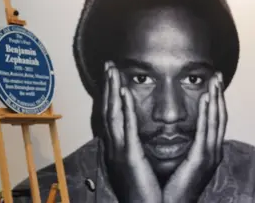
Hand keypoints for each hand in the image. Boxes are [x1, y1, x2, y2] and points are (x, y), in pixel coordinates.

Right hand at [101, 61, 161, 202]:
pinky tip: (123, 91)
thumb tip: (141, 135)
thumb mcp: (140, 166)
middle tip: (109, 65)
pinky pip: (125, 127)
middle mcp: (115, 147)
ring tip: (113, 70)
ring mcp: (119, 151)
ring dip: (112, 90)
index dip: (111, 94)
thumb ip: (138, 149)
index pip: (113, 115)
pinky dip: (123, 108)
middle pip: (108, 110)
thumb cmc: (147, 192)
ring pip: (112, 113)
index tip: (114, 76)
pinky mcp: (129, 156)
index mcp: (119, 149)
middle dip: (108, 86)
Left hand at [163, 72, 226, 202]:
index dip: (215, 101)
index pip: (215, 121)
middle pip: (220, 116)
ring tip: (214, 80)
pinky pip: (205, 131)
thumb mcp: (181, 162)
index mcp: (208, 152)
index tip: (213, 84)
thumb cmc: (170, 188)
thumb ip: (184, 146)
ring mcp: (210, 155)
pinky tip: (206, 98)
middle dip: (219, 95)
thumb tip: (178, 131)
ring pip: (216, 120)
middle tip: (217, 75)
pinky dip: (207, 113)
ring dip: (216, 98)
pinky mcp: (201, 159)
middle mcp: (213, 151)